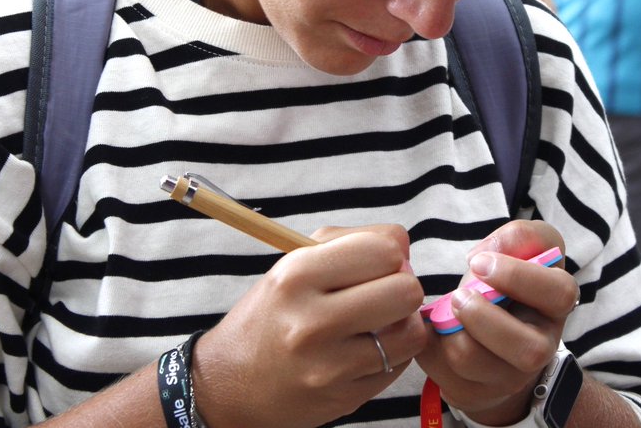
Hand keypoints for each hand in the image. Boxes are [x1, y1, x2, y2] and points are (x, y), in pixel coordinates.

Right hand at [190, 225, 427, 427]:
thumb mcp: (294, 264)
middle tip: (382, 294)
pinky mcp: (344, 398)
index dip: (391, 254)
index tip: (377, 265)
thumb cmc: (272, 313)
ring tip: (378, 323)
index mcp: (297, 275)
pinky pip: (400, 364)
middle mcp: (312, 321)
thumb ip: (350, 242)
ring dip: (402, 323)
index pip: (384, 250)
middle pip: (405, 290)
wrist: (229, 383)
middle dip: (401, 287)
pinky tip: (367, 348)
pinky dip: (393, 353)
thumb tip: (405, 245)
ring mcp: (329, 366)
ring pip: (411, 332)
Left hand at [416, 221, 579, 425]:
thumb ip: (518, 237)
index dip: (518, 276)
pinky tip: (437, 328)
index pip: (560, 293)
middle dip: (483, 317)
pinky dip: (431, 343)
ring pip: (473, 360)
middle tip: (458, 295)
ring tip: (447, 310)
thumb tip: (485, 255)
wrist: (494, 336)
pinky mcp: (474, 392)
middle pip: (527, 349)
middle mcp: (541, 348)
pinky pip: (442, 373)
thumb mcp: (523, 251)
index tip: (478, 262)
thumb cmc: (509, 285)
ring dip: (451, 329)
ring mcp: (508, 377)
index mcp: (555, 306)